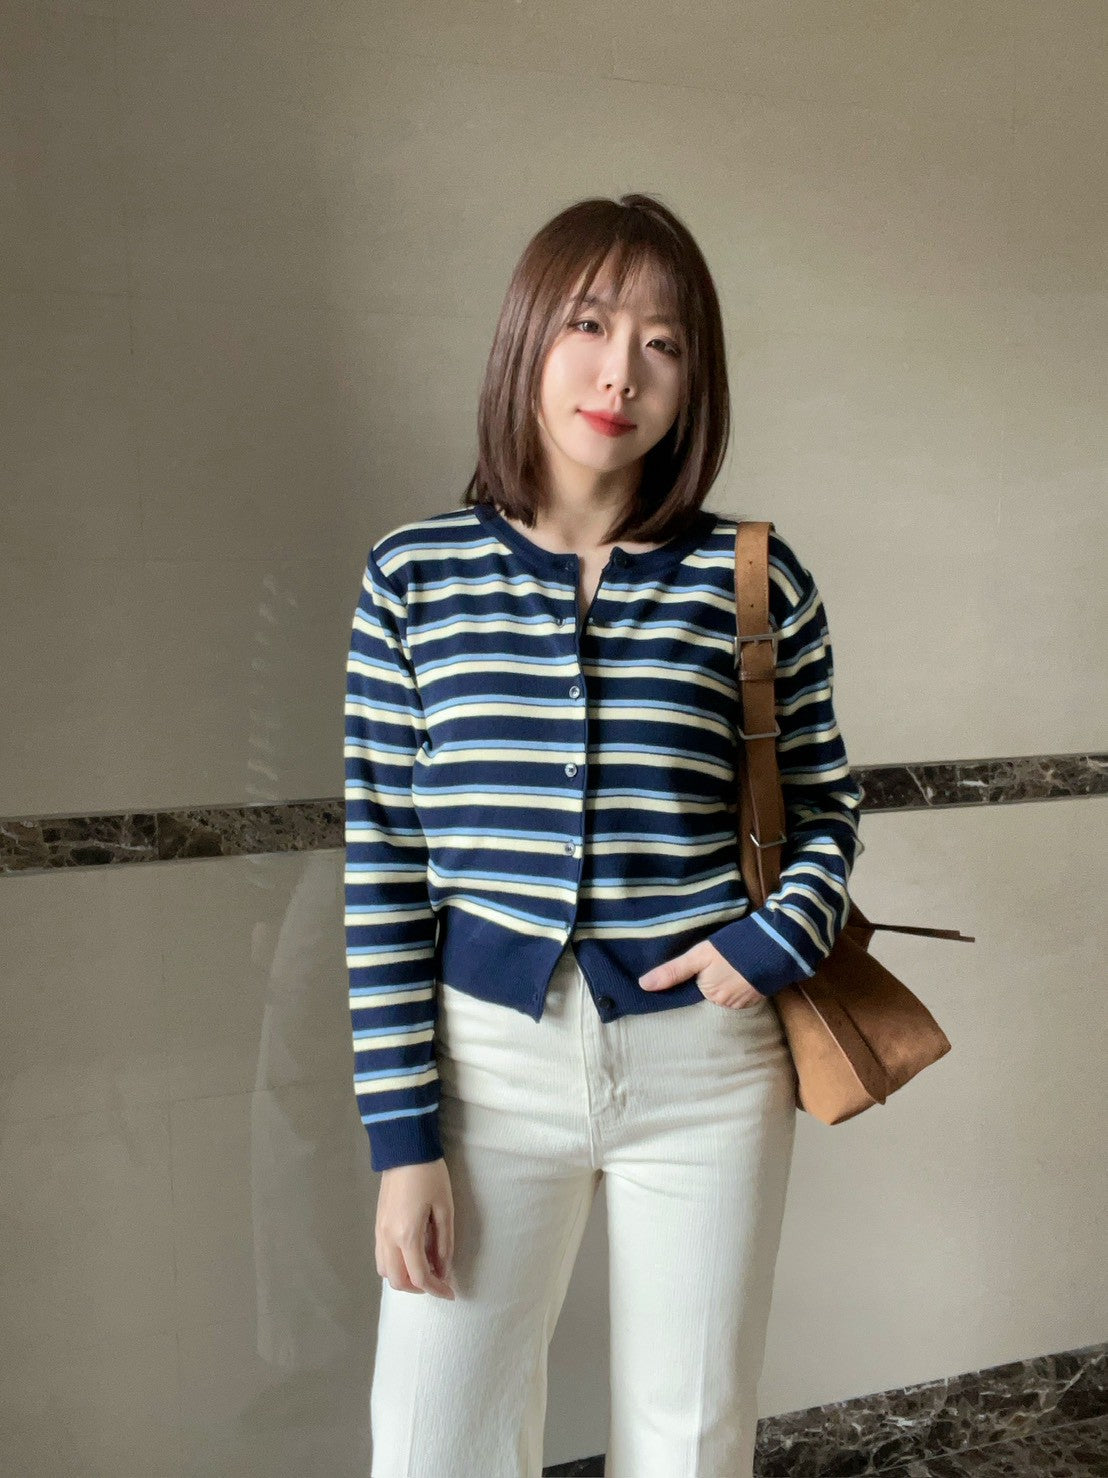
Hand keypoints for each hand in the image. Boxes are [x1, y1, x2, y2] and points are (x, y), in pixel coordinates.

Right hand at [376, 1157, 456, 1299]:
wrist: (405, 1149)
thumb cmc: (430, 1176)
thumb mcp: (445, 1208)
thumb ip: (444, 1243)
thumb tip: (444, 1270)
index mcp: (407, 1235)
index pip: (420, 1276)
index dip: (437, 1289)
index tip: (451, 1293)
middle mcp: (387, 1238)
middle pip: (397, 1281)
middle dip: (419, 1288)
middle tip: (438, 1282)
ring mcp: (378, 1231)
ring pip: (384, 1271)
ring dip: (404, 1278)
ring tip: (425, 1270)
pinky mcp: (377, 1224)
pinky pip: (381, 1256)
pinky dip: (395, 1266)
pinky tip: (411, 1256)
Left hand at [638, 940, 765, 1008]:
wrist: (777, 946)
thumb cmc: (734, 948)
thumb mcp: (699, 955)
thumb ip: (673, 971)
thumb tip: (643, 986)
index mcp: (709, 994)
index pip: (694, 990)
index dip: (695, 977)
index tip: (700, 965)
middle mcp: (726, 1004)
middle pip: (710, 992)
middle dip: (712, 979)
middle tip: (720, 959)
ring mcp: (744, 1002)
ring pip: (726, 992)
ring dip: (727, 980)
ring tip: (732, 962)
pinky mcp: (759, 996)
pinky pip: (741, 992)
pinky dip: (740, 982)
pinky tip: (742, 968)